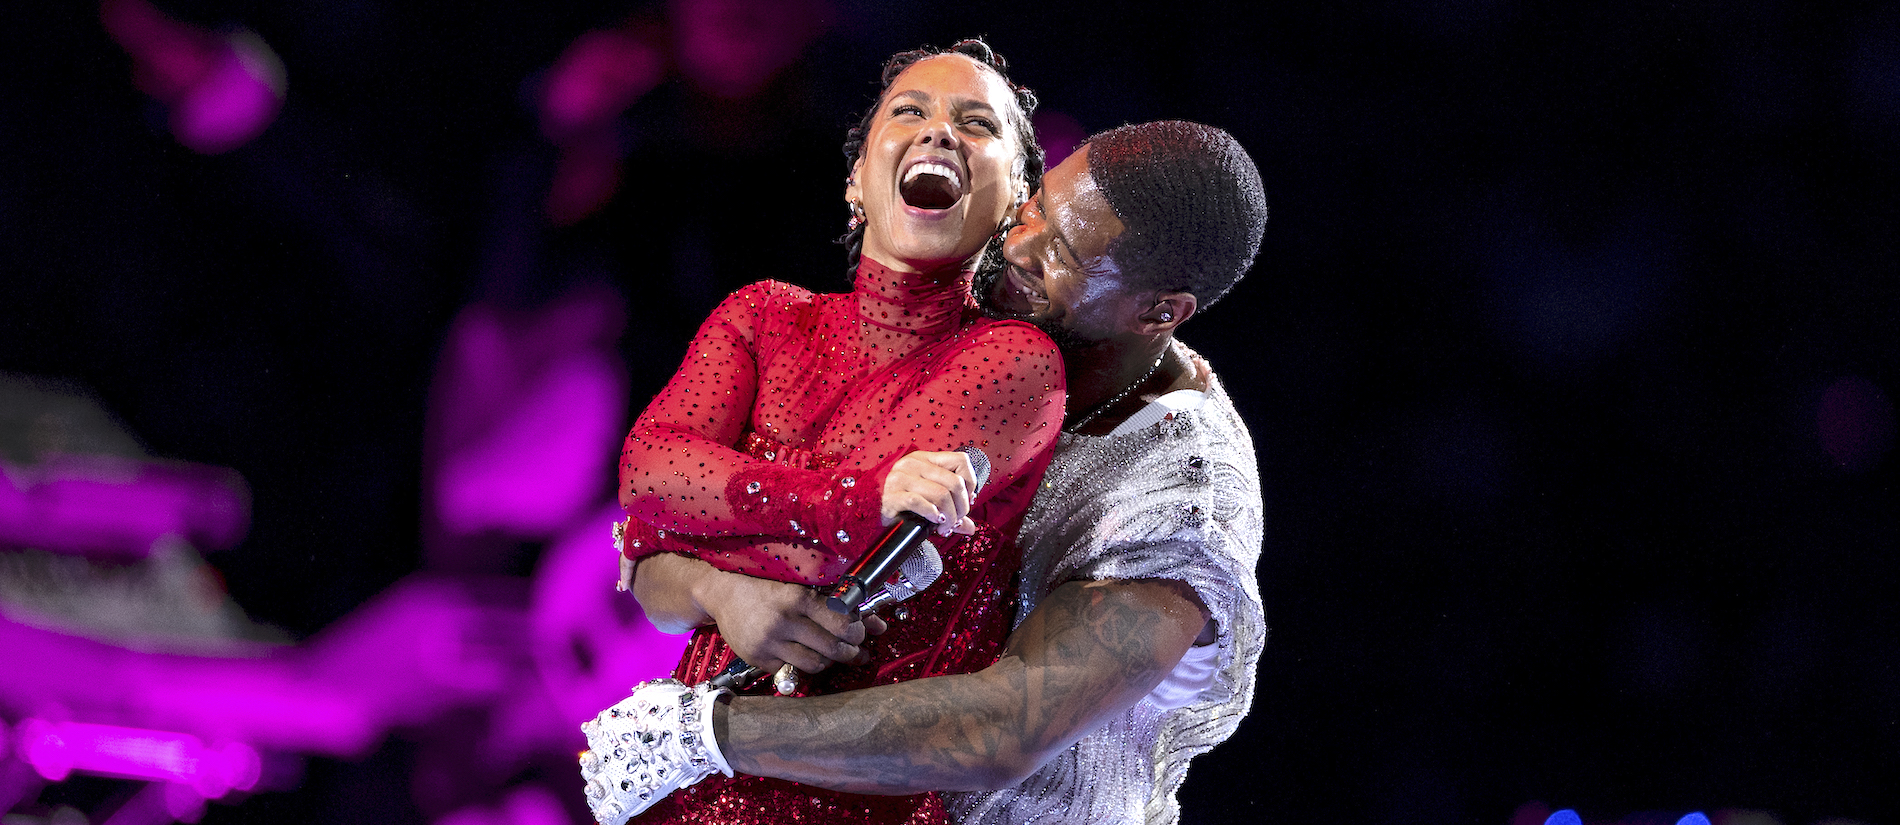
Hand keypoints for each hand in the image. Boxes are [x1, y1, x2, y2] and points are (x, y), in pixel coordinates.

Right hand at [698, 567, 885, 673]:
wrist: (724, 591)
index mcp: (797, 597)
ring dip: (828, 661)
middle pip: (831, 648)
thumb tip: (877, 625)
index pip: (840, 623)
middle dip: (850, 652)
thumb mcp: (802, 588)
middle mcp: (783, 621)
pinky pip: (791, 670)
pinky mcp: (758, 658)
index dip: (857, 632)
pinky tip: (802, 653)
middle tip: (854, 649)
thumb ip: (839, 606)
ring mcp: (769, 642)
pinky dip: (801, 664)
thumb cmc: (767, 585)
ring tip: (830, 653)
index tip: (859, 632)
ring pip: (814, 665)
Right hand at [881, 450, 979, 536]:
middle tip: (956, 521)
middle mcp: (912, 463)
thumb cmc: (905, 508)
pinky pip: (919, 502)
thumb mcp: (931, 502)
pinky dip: (932, 515)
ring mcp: (900, 478)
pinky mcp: (892, 495)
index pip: (961, 460)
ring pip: (942, 495)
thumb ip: (952, 511)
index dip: (971, 482)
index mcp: (925, 459)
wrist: (872, 516)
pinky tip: (934, 523)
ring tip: (944, 528)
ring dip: (949, 517)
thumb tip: (971, 528)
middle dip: (962, 507)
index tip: (967, 501)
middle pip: (955, 482)